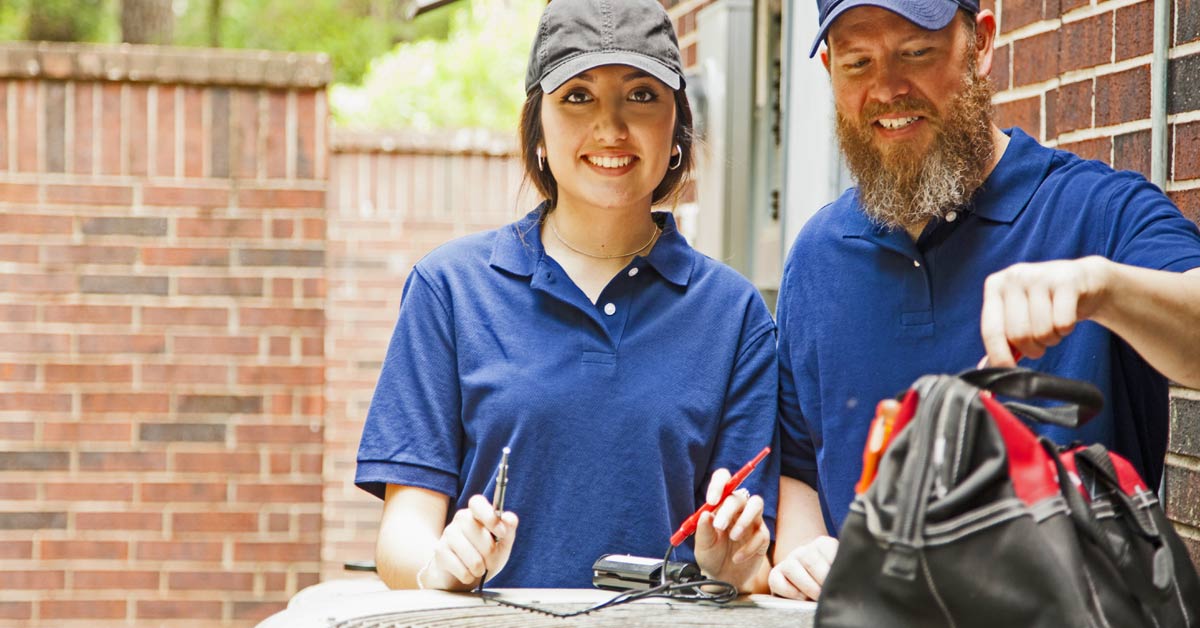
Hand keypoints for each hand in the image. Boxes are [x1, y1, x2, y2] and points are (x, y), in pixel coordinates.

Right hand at [417, 494, 518, 589]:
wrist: (463, 575)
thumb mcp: (502, 543)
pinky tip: (468, 574)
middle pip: (478, 532)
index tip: (501, 532)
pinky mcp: (440, 551)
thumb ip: (508, 529)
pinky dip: (468, 576)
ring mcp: (448, 534)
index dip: (489, 516)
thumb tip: (509, 519)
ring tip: (479, 569)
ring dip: (479, 568)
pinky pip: (460, 568)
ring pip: (471, 555)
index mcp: (476, 512)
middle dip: (490, 552)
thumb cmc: (485, 555)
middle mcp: (460, 519)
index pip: (477, 502)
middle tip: (491, 561)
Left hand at [693, 469, 770, 592]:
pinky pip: (761, 534)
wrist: (723, 579)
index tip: (712, 500)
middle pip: (739, 496)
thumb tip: (705, 513)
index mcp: (720, 505)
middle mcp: (737, 509)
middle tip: (719, 526)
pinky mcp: (762, 536)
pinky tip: (737, 558)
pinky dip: (748, 547)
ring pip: (756, 504)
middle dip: (728, 510)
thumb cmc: (711, 556)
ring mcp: (752, 521)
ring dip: (744, 519)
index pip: (724, 481)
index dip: (719, 484)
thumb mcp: (702, 545)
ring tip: (733, 537)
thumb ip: (703, 530)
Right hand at [768, 535, 837, 599]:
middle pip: (809, 558)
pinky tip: (802, 598)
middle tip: (828, 592)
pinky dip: (790, 592)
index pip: (828, 547)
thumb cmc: (831, 579)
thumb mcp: (840, 569)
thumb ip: (843, 568)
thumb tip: (846, 577)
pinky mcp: (775, 575)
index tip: (841, 580)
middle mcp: (804, 550)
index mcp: (823, 544)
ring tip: (817, 597)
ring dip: (807, 586)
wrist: (812, 583)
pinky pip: (777, 580)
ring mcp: (788, 561)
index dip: (835, 567)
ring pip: (791, 567)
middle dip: (821, 579)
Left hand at [980, 256, 1110, 365]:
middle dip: (1032, 349)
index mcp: (995, 285)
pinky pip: (1063, 323)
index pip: (991, 329)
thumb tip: (988, 369)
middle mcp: (1014, 276)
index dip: (999, 356)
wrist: (1084, 280)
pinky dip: (1066, 330)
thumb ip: (1003, 338)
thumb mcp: (1020, 313)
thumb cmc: (1045, 303)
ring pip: (1042, 331)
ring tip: (1053, 327)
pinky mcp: (1067, 280)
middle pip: (1018, 334)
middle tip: (1039, 344)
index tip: (1008, 373)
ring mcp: (1040, 276)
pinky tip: (1066, 318)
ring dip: (1051, 339)